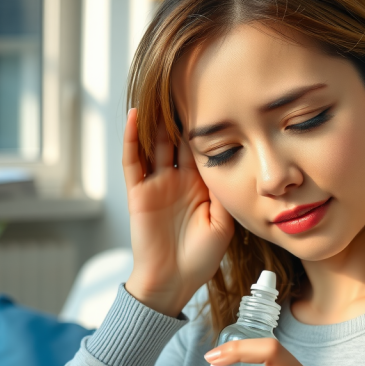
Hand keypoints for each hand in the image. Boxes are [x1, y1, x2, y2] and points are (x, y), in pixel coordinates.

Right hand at [122, 108, 234, 316]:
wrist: (173, 281)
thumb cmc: (200, 258)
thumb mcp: (224, 223)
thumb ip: (225, 193)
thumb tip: (232, 161)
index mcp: (201, 186)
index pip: (204, 149)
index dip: (209, 127)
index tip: (220, 99)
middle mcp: (179, 180)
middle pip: (178, 140)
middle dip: (183, 116)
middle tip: (188, 84)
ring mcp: (157, 184)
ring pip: (155, 144)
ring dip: (157, 119)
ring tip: (161, 89)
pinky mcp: (139, 192)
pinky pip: (133, 161)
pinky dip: (132, 138)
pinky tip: (135, 116)